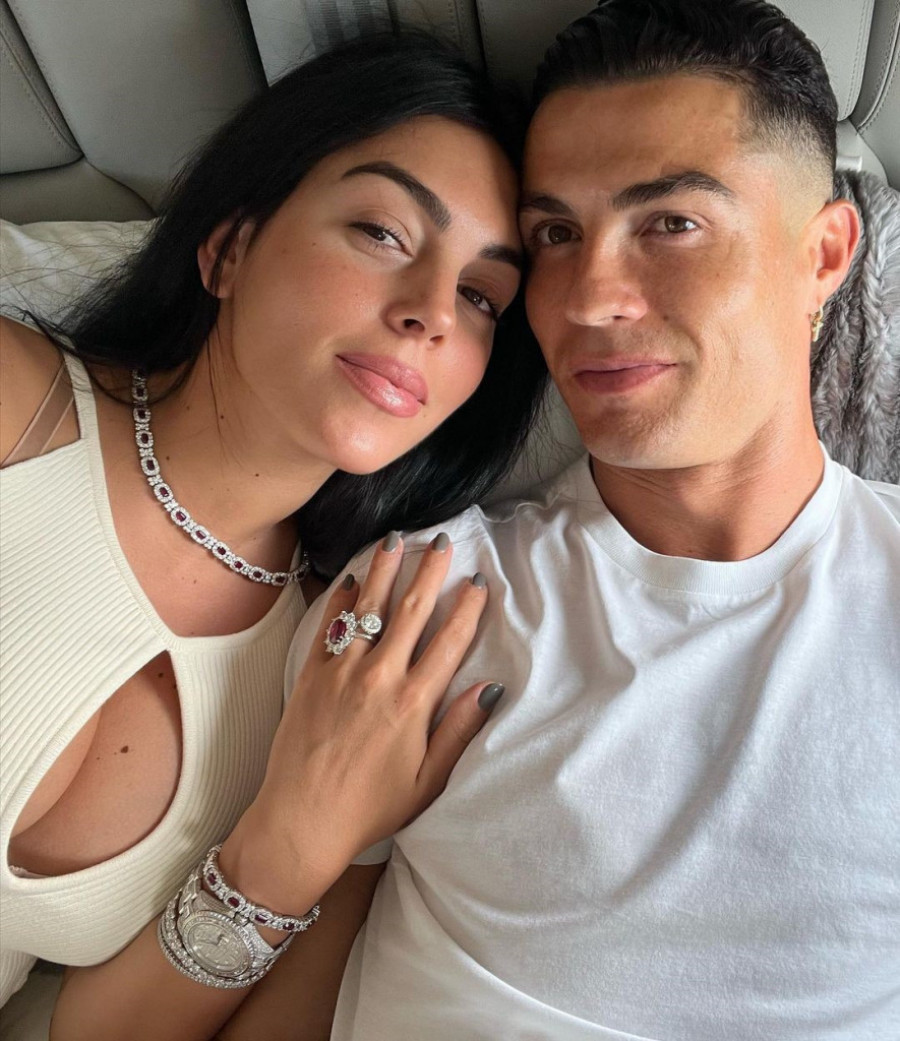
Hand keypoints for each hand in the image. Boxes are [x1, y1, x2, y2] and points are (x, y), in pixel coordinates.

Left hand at [220, 532, 503, 913]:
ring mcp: (341, 672)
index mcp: (413, 704)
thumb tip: (490, 689)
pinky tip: (353, 578)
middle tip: (442, 542)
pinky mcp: (310, 676)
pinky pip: (329, 627)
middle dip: (430, 572)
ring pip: (369, 608)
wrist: (300, 821)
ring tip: (397, 540)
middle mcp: (379, 677)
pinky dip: (342, 600)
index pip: (449, 642)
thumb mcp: (427, 781)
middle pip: (411, 611)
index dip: (467, 608)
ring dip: (386, 571)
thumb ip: (457, 732)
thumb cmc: (370, 809)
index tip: (479, 581)